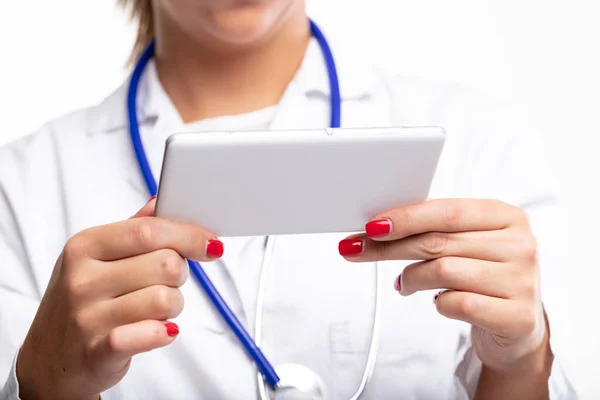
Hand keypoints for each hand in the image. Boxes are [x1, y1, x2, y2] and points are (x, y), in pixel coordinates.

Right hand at [17, 197, 224, 399]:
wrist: (49, 360)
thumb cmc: (82, 302)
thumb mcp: (97, 258)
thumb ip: (134, 228)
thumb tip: (163, 200)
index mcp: (85, 246)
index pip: (149, 230)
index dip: (188, 235)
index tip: (210, 244)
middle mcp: (82, 279)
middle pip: (165, 264)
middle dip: (179, 274)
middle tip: (167, 283)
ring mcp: (87, 317)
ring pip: (165, 299)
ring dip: (173, 306)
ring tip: (158, 311)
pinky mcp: (98, 352)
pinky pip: (151, 334)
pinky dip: (164, 333)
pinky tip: (158, 331)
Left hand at [338, 199, 549, 374]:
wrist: (518, 327)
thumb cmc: (483, 277)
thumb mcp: (467, 244)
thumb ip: (435, 230)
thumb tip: (379, 226)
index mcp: (506, 216)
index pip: (447, 211)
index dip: (405, 218)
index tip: (371, 226)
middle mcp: (520, 244)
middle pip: (438, 241)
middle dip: (390, 247)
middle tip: (357, 250)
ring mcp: (521, 281)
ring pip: (443, 271)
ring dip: (411, 277)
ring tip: (405, 283)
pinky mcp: (516, 317)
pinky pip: (457, 304)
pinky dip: (437, 303)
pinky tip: (436, 301)